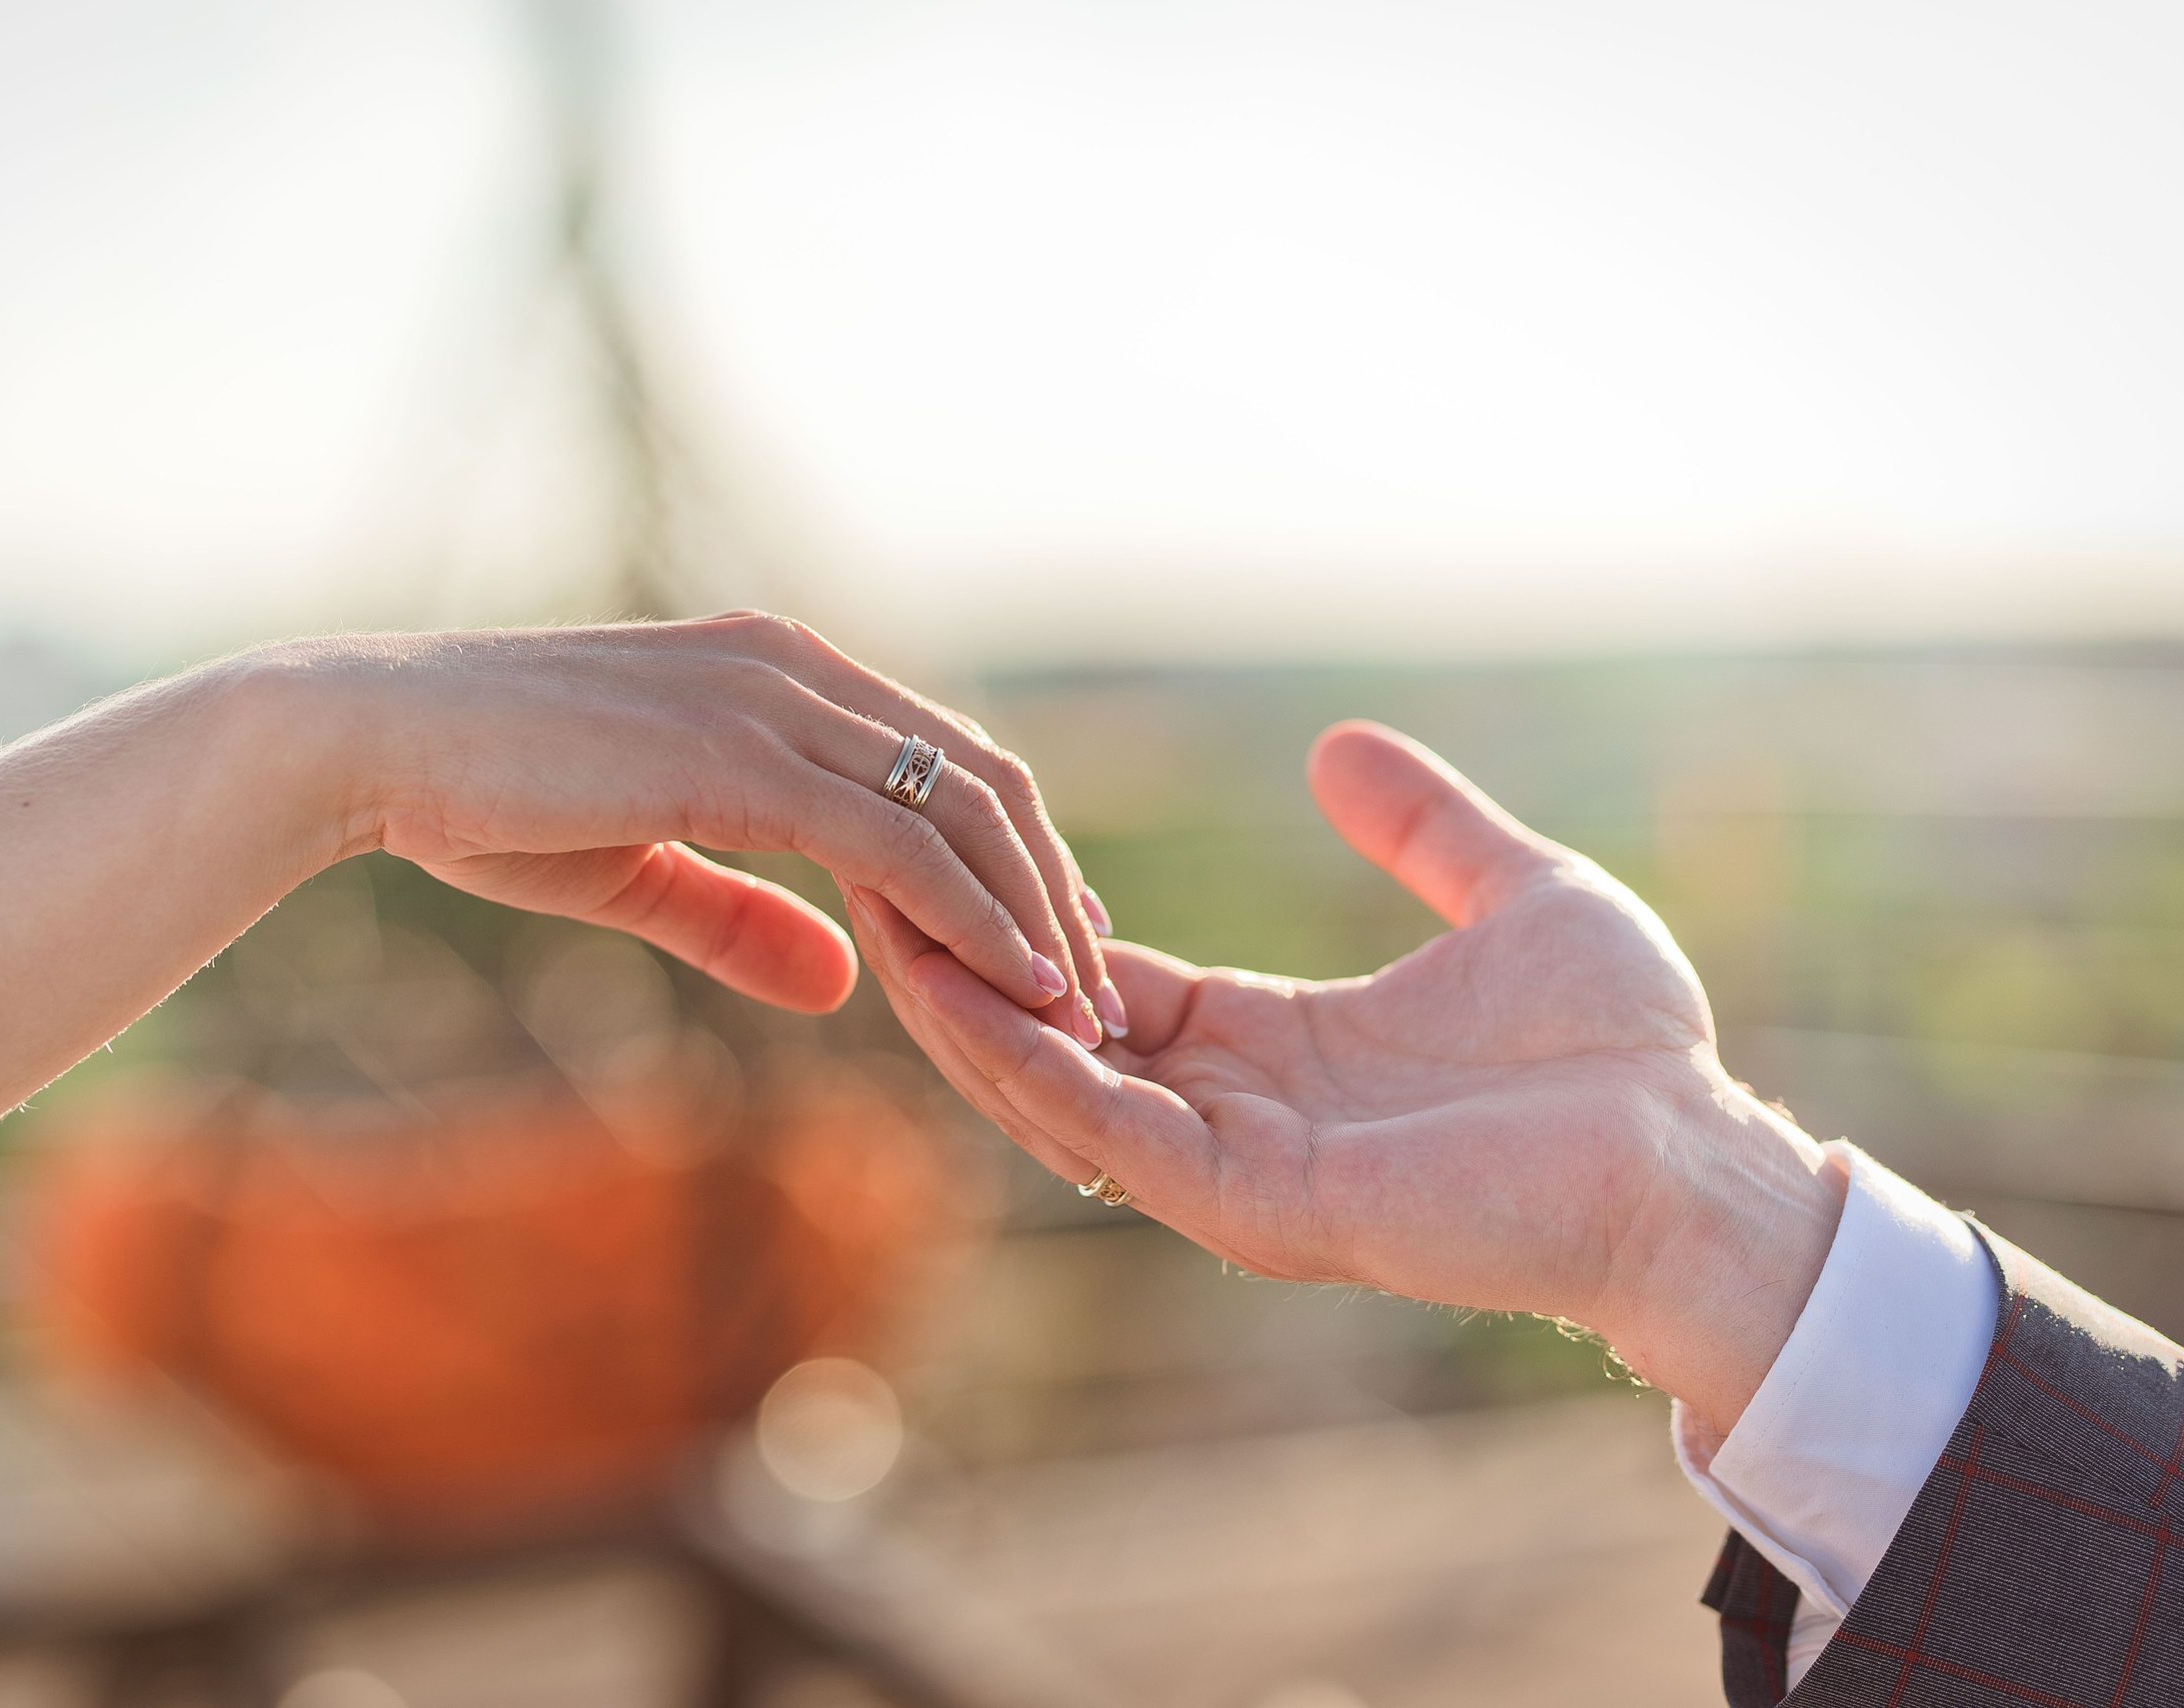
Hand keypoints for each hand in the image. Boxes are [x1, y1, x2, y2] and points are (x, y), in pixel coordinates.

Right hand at [320, 612, 1107, 1042]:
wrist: (366, 744)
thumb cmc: (480, 796)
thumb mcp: (641, 865)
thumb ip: (744, 914)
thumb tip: (838, 978)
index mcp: (777, 672)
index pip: (942, 756)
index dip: (1012, 852)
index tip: (1057, 941)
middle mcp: (795, 668)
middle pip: (983, 777)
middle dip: (1050, 888)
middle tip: (1095, 992)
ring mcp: (771, 702)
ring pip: (961, 809)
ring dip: (1033, 915)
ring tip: (1078, 1010)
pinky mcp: (739, 757)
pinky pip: (897, 844)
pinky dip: (969, 916)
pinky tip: (1012, 984)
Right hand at [856, 721, 1843, 1428]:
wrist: (1693, 1159)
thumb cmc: (1626, 1052)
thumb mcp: (1512, 891)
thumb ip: (1421, 826)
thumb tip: (1337, 746)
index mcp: (1275, 1047)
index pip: (1109, 983)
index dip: (1027, 917)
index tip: (949, 845)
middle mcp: (1236, 1110)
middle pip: (1053, 1035)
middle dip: (963, 961)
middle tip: (869, 870)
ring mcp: (1238, 1165)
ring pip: (1056, 1091)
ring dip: (968, 1012)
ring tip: (884, 919)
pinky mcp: (1259, 1205)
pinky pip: (1115, 1139)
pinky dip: (1035, 1071)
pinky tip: (971, 994)